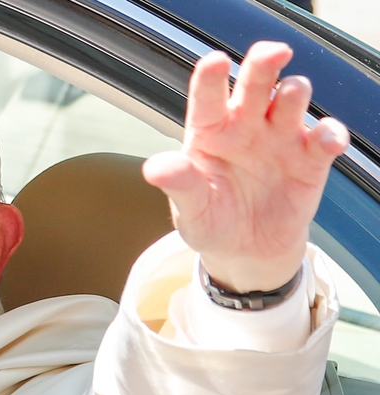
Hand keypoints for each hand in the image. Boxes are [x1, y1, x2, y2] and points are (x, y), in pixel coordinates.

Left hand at [143, 41, 348, 291]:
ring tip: (290, 96)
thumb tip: (154, 168)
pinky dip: (329, 134)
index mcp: (209, 131)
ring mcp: (279, 139)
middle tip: (273, 53)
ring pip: (291, 99)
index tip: (215, 61)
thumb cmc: (210, 221)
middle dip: (264, 64)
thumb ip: (178, 185)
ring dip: (294, 92)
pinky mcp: (310, 159)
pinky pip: (324, 138)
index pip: (208, 96)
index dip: (212, 77)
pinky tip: (327, 141)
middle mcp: (245, 126)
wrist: (245, 252)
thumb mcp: (190, 209)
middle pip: (256, 83)